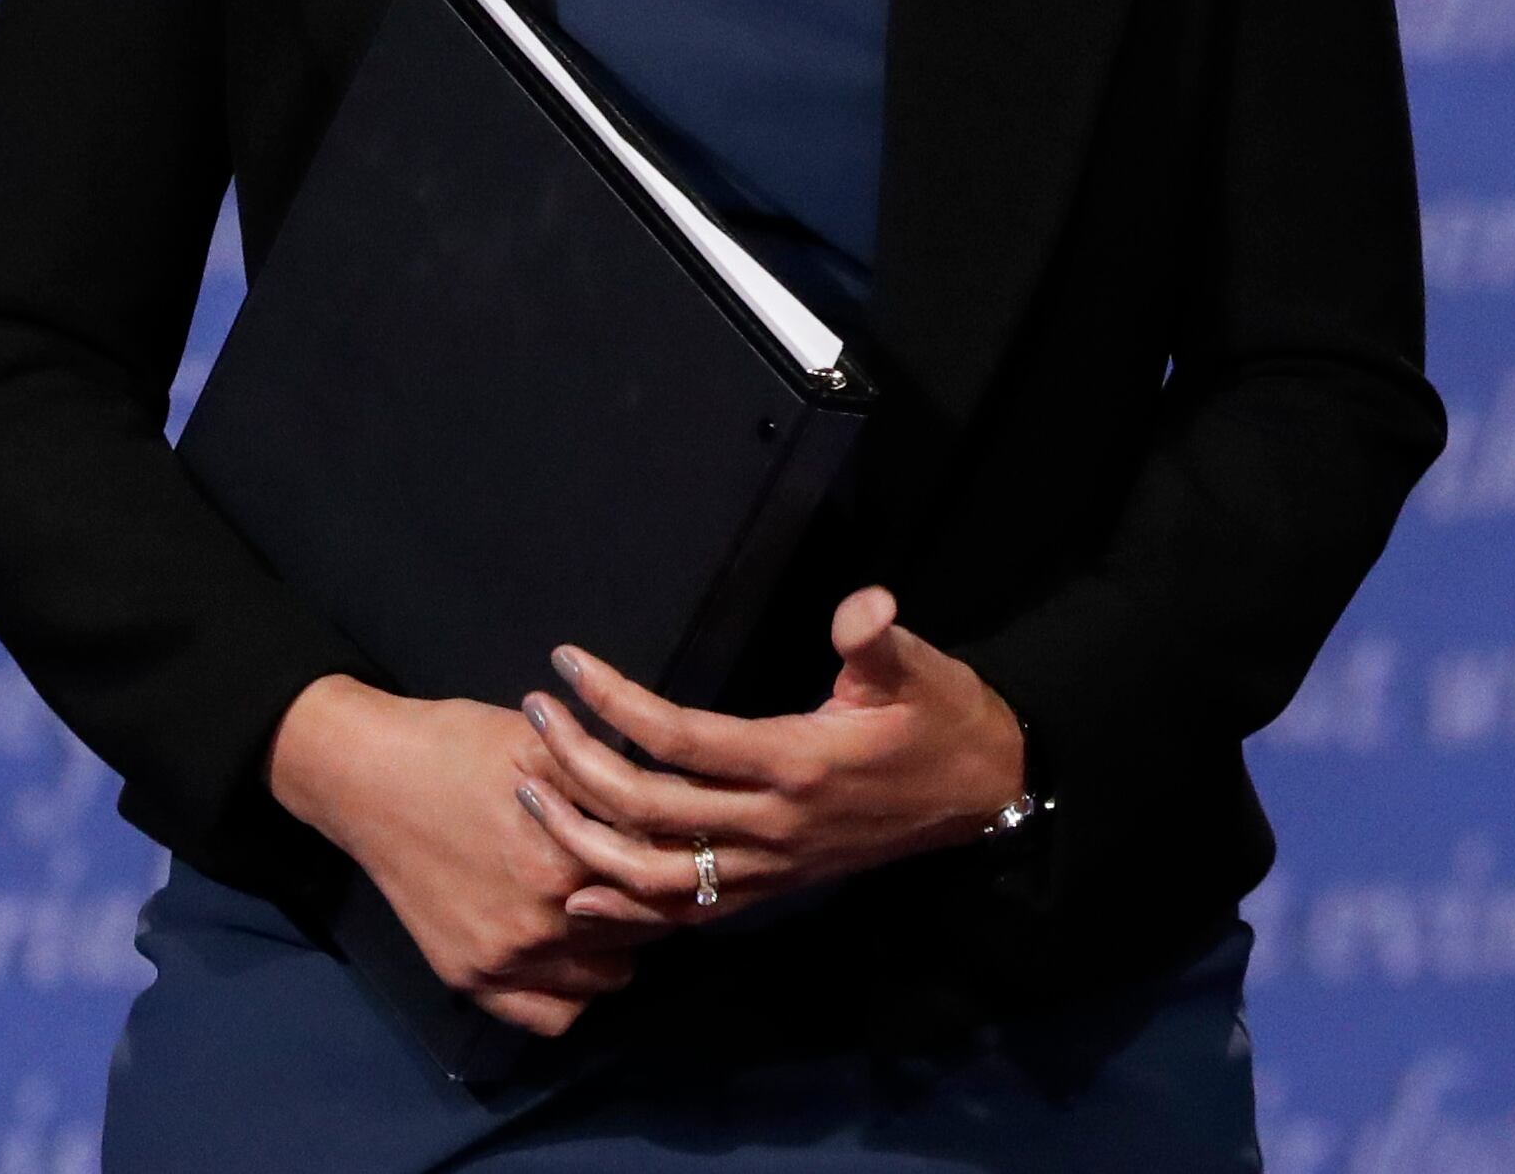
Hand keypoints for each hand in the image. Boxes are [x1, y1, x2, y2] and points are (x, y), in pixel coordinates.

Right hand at [266, 673, 661, 1034]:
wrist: (371, 778)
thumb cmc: (465, 748)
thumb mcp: (554, 750)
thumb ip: (621, 787)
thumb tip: (688, 804)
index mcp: (575, 854)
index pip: (671, 878)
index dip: (686, 856)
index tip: (688, 844)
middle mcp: (545, 919)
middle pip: (648, 931)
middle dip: (659, 900)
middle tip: (654, 874)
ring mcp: (505, 956)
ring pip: (609, 978)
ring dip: (621, 946)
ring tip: (614, 908)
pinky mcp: (471, 978)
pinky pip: (552, 1015)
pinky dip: (573, 990)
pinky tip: (576, 952)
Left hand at [514, 587, 1026, 927]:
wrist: (983, 794)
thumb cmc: (944, 720)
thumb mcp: (920, 667)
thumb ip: (876, 638)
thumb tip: (864, 603)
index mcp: (797, 762)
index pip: (680, 737)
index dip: (615, 702)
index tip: (567, 664)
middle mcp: (772, 823)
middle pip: (647, 807)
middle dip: (575, 763)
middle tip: (533, 715)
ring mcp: (768, 865)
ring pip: (650, 872)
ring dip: (581, 838)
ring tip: (531, 791)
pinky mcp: (771, 886)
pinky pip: (685, 910)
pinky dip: (625, 909)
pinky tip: (577, 894)